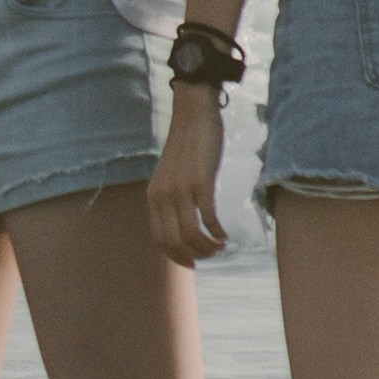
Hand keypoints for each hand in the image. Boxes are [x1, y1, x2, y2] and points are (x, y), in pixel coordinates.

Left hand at [149, 90, 229, 265]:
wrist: (193, 116)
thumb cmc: (186, 147)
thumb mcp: (170, 176)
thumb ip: (171, 198)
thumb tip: (182, 223)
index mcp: (153, 197)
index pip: (159, 238)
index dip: (176, 256)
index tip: (192, 263)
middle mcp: (163, 196)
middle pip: (174, 241)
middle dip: (194, 255)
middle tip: (210, 256)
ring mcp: (181, 190)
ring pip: (191, 234)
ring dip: (207, 247)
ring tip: (220, 247)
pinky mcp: (200, 182)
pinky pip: (208, 217)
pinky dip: (217, 232)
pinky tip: (225, 234)